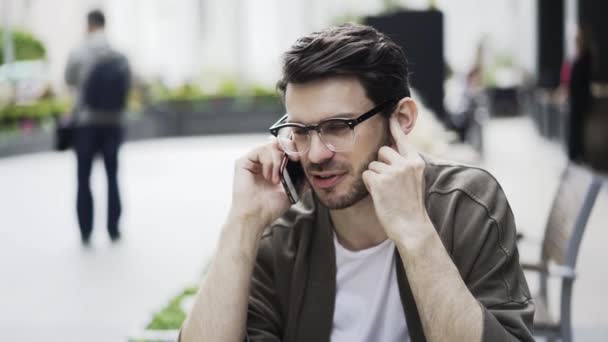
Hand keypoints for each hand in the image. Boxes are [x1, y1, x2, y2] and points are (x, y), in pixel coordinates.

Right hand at [229, 139, 291, 229]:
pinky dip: (269, 162)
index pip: (284, 148)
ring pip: (271, 145)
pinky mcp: (243, 162)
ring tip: (276, 179)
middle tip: (294, 159)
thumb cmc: (270, 207)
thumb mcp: (292, 189)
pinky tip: (268, 176)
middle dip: (289, 149)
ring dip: (278, 161)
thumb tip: (311, 166)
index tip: (300, 158)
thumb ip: (300, 176)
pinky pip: (260, 150)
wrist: (256, 217)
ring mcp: (252, 161)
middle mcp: (261, 161)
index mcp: (272, 166)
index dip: (294, 149)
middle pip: (278, 142)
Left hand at [362, 116, 431, 241]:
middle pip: (382, 151)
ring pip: (372, 165)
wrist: (412, 227)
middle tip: (389, 183)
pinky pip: (366, 175)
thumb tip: (388, 151)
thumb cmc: (410, 206)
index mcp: (416, 162)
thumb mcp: (414, 181)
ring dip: (375, 177)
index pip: (403, 139)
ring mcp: (393, 172)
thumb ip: (404, 165)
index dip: (395, 126)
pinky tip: (380, 196)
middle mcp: (406, 164)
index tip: (390, 112)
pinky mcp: (380, 182)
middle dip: (380, 164)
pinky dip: (369, 185)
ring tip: (387, 192)